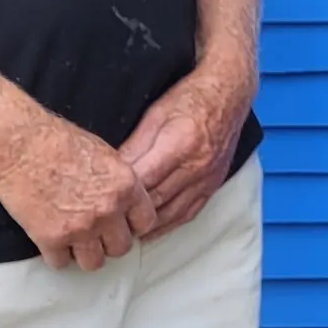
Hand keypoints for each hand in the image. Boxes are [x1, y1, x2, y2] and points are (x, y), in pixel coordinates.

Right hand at [0, 111, 158, 271]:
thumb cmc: (58, 140)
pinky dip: (56, 255)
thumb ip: (119, 184)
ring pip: (94, 263)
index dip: (132, 225)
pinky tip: (51, 240)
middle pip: (121, 247)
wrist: (19, 143)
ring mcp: (81, 228)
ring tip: (74, 242)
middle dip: (108, 242)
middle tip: (94, 233)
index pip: (145, 223)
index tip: (120, 224)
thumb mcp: (105, 155)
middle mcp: (108, 210)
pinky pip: (61, 263)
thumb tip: (123, 203)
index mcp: (126, 187)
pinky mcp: (51, 238)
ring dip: (84, 254)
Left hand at [118, 70, 246, 237]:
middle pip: (154, 200)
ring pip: (170, 213)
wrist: (229, 95)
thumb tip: (111, 170)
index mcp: (179, 145)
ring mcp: (206, 179)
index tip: (98, 202)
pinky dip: (167, 225)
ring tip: (121, 232)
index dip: (119, 194)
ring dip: (145, 226)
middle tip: (103, 224)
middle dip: (127, 215)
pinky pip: (188, 214)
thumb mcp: (155, 115)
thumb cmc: (189, 98)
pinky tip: (150, 231)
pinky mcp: (212, 186)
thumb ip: (134, 145)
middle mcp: (195, 166)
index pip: (142, 180)